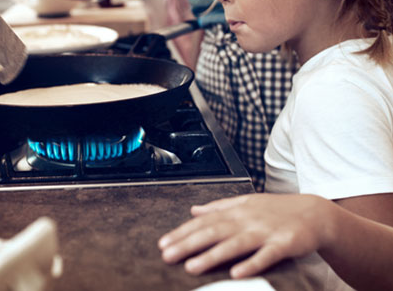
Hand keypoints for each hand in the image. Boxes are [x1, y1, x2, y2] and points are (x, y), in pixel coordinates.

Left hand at [158, 193, 331, 278]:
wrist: (313, 212)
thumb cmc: (275, 209)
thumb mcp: (245, 202)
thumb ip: (219, 206)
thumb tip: (194, 209)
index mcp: (236, 210)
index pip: (204, 221)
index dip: (183, 232)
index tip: (164, 243)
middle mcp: (247, 219)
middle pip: (213, 231)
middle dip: (188, 243)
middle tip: (166, 255)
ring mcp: (264, 231)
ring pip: (234, 243)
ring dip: (212, 255)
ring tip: (191, 267)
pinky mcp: (283, 244)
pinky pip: (266, 256)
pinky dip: (251, 264)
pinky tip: (236, 274)